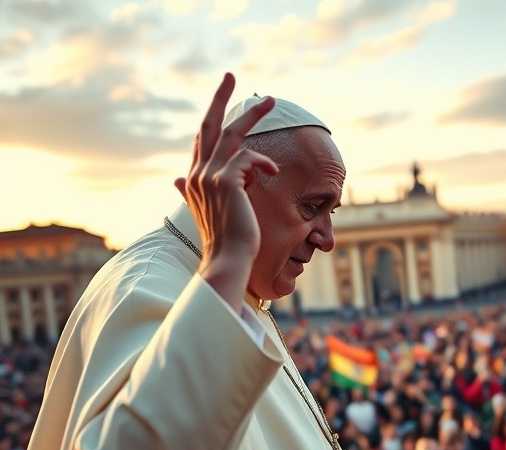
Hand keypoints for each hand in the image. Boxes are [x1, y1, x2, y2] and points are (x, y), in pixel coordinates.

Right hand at [175, 74, 278, 308]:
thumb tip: (175, 179)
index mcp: (195, 179)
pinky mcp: (227, 182)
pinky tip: (272, 172)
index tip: (223, 99)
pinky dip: (263, 161)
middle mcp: (198, 174)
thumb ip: (192, 192)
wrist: (229, 261)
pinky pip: (249, 157)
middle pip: (209, 125)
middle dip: (220, 97)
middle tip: (230, 74)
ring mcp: (210, 177)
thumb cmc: (226, 241)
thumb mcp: (207, 212)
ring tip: (270, 100)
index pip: (202, 141)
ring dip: (253, 113)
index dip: (212, 118)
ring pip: (233, 134)